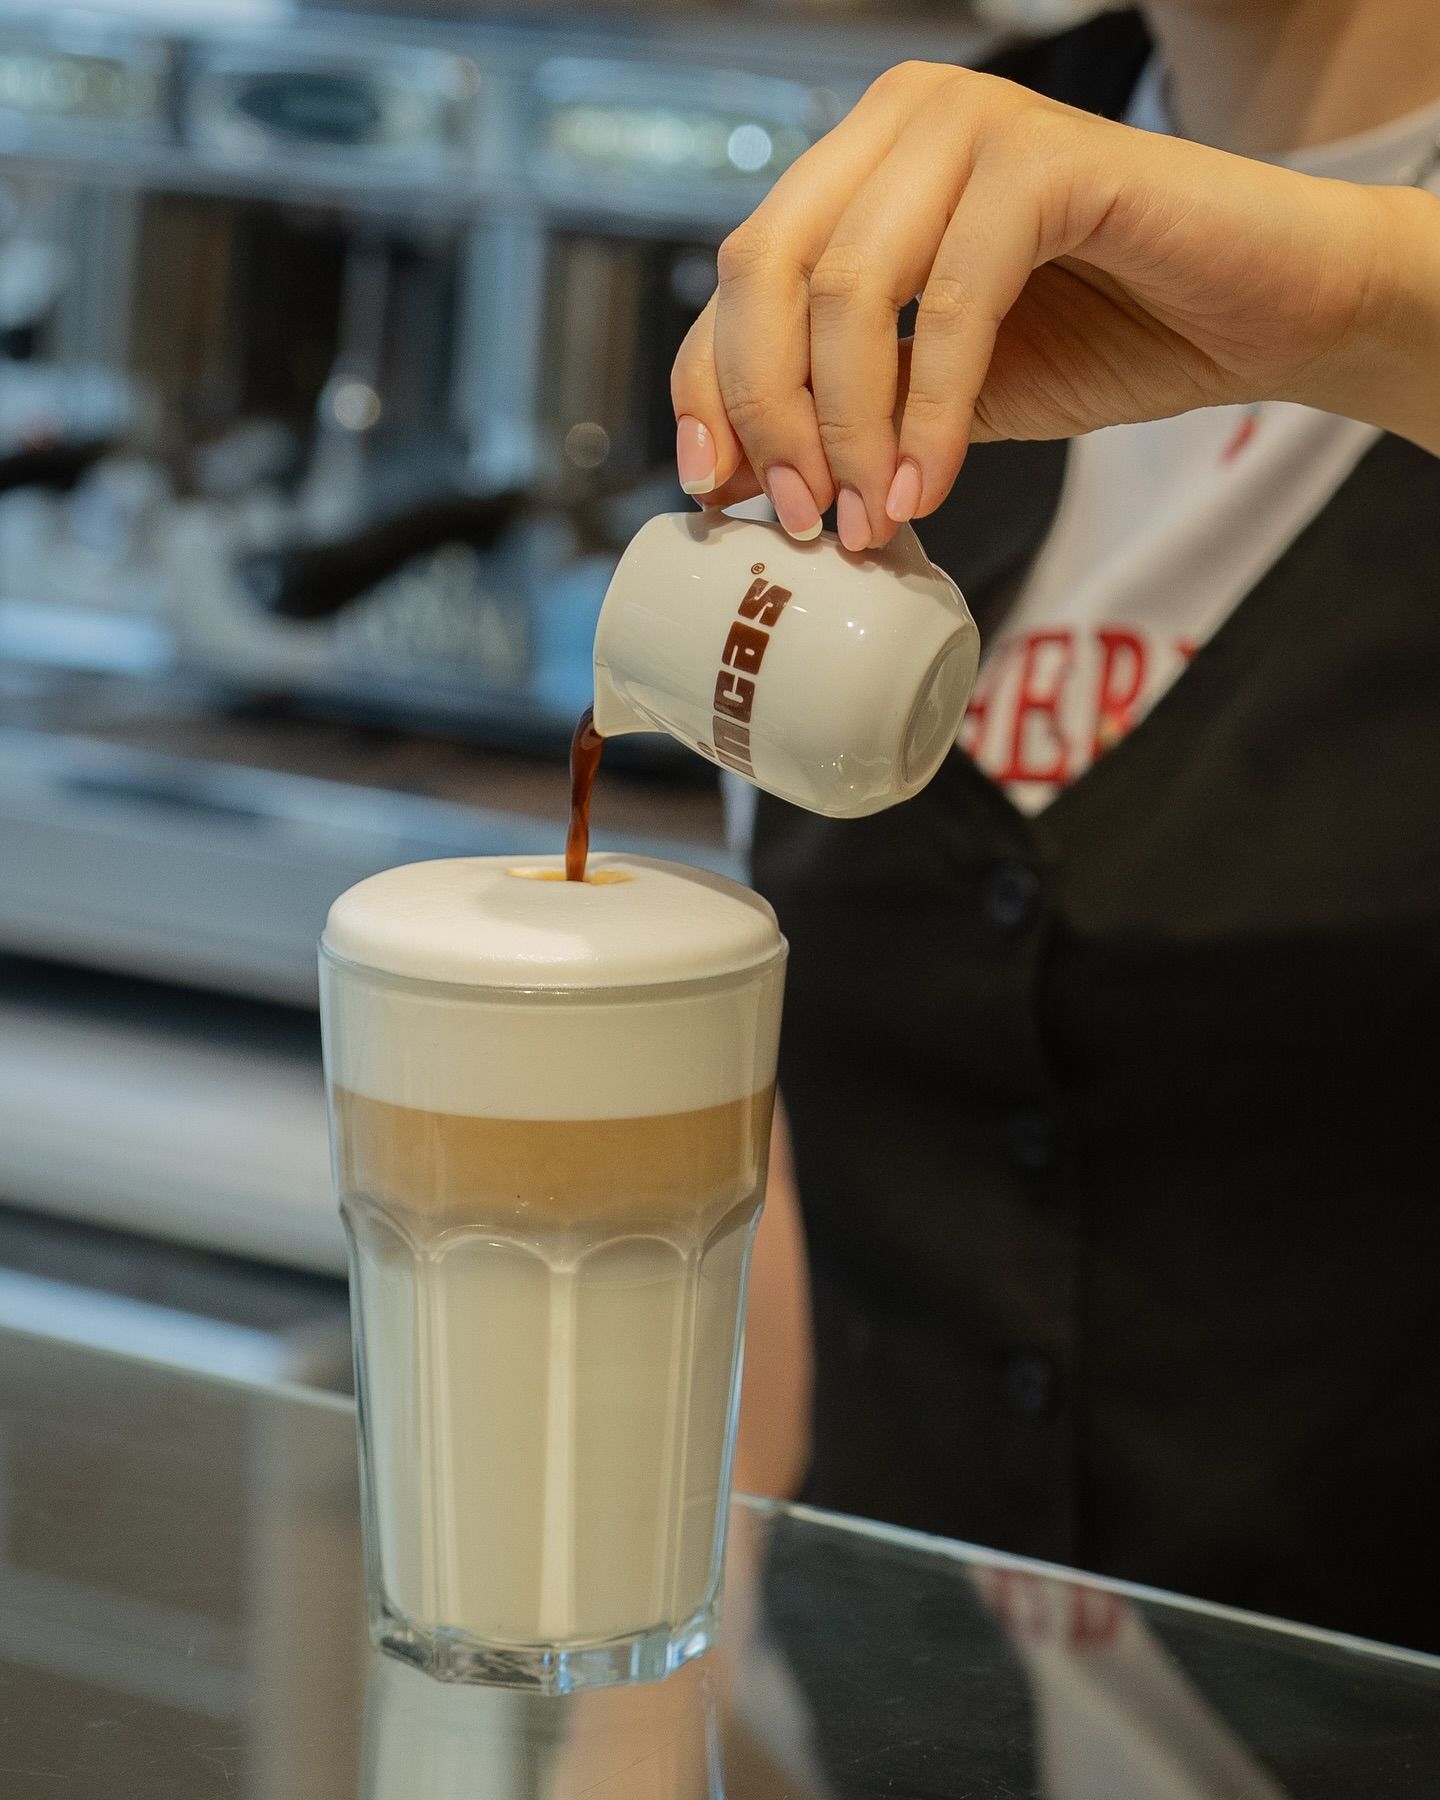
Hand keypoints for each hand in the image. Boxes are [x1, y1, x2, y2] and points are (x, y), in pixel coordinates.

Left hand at [671, 61, 1439, 548]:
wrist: (1261, 316)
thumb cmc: (1107, 340)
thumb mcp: (933, 400)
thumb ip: (840, 417)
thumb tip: (725, 483)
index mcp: (860, 168)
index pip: (738, 276)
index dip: (706, 388)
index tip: (715, 495)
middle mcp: (901, 124)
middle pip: (765, 270)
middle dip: (769, 414)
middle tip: (803, 518)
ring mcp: (972, 124)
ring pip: (847, 288)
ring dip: (847, 427)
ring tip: (870, 519)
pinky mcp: (1049, 159)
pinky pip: (952, 302)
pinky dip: (932, 410)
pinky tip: (931, 484)